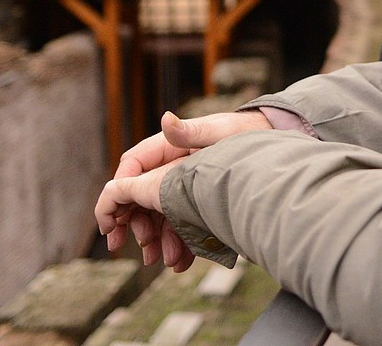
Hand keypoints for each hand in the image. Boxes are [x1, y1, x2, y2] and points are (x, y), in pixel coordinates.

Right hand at [96, 109, 271, 268]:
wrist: (270, 141)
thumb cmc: (243, 131)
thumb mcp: (217, 132)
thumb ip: (190, 132)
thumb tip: (166, 119)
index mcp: (167, 147)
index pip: (132, 167)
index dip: (117, 193)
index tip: (110, 221)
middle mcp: (171, 166)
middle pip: (141, 196)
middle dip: (134, 224)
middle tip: (132, 249)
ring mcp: (184, 184)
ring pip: (160, 214)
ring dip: (158, 239)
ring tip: (165, 262)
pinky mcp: (199, 200)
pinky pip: (182, 222)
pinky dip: (180, 242)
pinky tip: (182, 262)